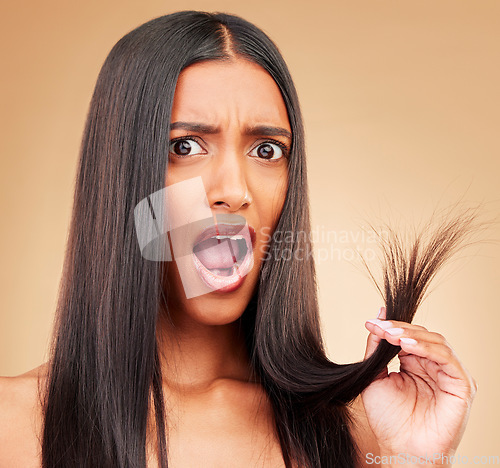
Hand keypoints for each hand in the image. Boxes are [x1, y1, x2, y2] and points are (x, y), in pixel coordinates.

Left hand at [361, 307, 476, 465]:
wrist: (401, 450)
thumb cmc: (388, 419)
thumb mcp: (375, 377)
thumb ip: (375, 350)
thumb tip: (376, 318)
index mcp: (415, 363)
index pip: (407, 336)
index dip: (390, 327)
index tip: (370, 323)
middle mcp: (433, 366)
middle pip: (422, 335)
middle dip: (399, 328)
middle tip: (380, 327)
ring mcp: (448, 374)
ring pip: (436, 342)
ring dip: (412, 335)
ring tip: (391, 336)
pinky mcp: (461, 385)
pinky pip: (447, 359)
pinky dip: (427, 348)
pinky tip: (407, 346)